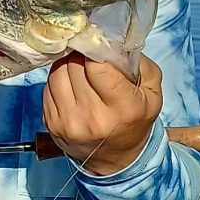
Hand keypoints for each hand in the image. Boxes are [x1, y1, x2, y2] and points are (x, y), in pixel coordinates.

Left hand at [42, 53, 162, 175]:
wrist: (115, 159)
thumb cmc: (135, 119)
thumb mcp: (151, 93)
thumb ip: (139, 64)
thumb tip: (112, 41)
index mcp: (123, 108)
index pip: (97, 66)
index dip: (95, 50)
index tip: (99, 44)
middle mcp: (93, 117)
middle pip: (75, 66)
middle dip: (82, 56)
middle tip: (90, 56)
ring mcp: (68, 122)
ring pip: (57, 72)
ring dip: (67, 65)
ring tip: (80, 69)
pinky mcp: (51, 123)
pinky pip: (48, 86)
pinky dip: (58, 79)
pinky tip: (71, 84)